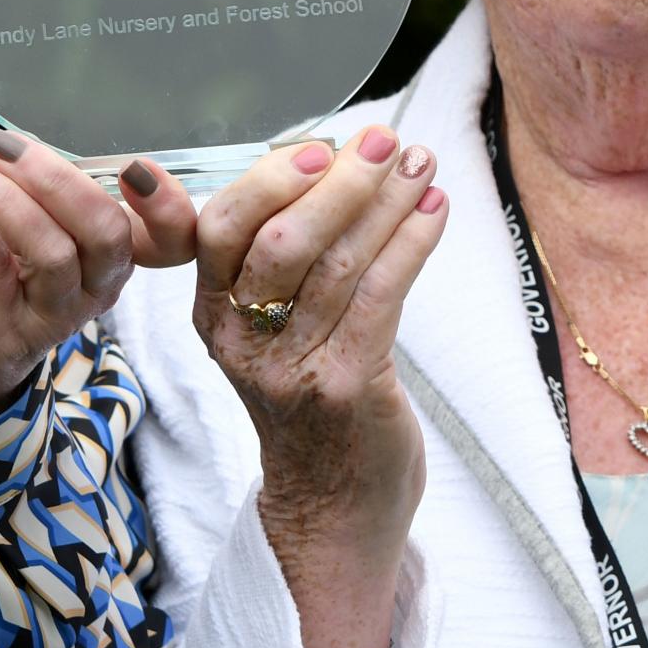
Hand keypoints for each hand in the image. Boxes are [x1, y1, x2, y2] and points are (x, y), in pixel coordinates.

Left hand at [0, 128, 197, 429]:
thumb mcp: (5, 204)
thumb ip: (23, 172)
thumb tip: (23, 141)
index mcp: (109, 249)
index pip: (170, 239)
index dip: (168, 205)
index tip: (135, 168)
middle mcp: (94, 286)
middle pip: (108, 234)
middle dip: (57, 179)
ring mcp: (53, 315)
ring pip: (52, 251)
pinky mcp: (3, 333)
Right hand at [192, 126, 445, 647]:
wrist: (331, 506)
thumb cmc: (308, 398)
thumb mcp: (266, 330)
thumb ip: (277, 258)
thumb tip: (327, 159)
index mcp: (212, 314)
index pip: (220, 227)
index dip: (269, 180)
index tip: (320, 147)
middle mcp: (240, 340)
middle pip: (282, 239)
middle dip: (343, 181)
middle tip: (386, 142)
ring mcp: (291, 367)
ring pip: (340, 262)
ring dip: (389, 202)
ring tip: (422, 164)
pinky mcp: (346, 388)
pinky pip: (382, 295)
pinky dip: (413, 242)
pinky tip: (435, 211)